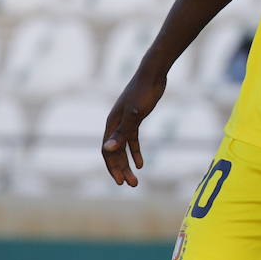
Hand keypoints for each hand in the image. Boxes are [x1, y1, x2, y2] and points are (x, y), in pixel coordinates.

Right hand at [102, 70, 166, 186]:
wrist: (153, 74)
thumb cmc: (143, 92)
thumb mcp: (135, 114)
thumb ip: (122, 132)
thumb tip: (108, 150)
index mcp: (111, 124)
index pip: (107, 151)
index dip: (112, 167)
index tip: (120, 182)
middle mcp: (115, 124)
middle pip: (114, 152)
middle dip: (121, 170)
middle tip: (131, 185)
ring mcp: (125, 121)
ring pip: (123, 148)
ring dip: (128, 164)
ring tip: (136, 179)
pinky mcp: (135, 119)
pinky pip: (132, 140)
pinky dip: (135, 152)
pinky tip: (141, 164)